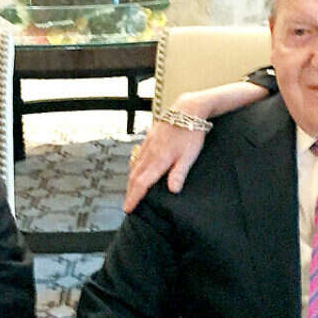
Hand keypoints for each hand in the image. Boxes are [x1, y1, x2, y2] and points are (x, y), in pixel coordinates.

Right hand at [125, 83, 268, 211]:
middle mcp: (150, 152)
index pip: (142, 183)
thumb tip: (172, 191)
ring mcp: (148, 144)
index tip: (128, 209)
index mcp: (159, 159)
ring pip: (135, 166)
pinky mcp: (150, 138)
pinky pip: (138, 156)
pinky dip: (134, 167)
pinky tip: (135, 170)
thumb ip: (179, 173)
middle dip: (130, 192)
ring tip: (130, 192)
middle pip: (135, 176)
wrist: (188, 109)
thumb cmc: (191, 132)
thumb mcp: (189, 155)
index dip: (134, 197)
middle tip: (127, 205)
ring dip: (131, 181)